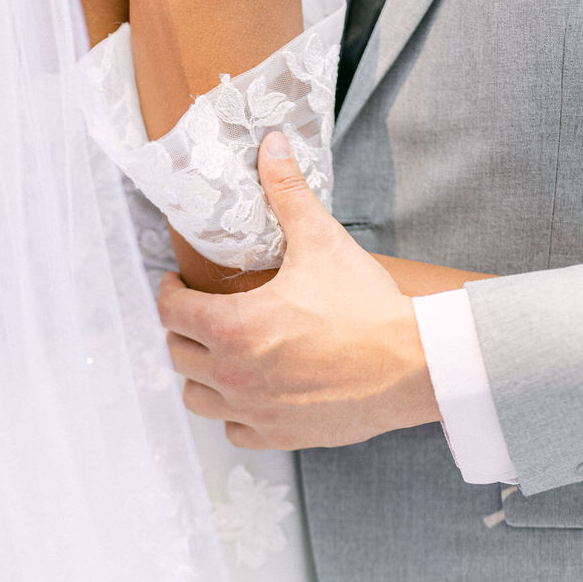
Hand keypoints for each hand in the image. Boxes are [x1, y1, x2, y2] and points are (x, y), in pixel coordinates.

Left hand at [157, 131, 439, 449]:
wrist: (413, 365)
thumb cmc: (366, 308)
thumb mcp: (321, 242)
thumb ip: (287, 193)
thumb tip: (270, 146)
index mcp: (232, 326)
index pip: (170, 311)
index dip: (169, 291)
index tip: (178, 282)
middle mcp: (232, 375)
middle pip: (177, 354)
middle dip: (182, 330)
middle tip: (198, 314)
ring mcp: (252, 411)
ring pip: (197, 398)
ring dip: (200, 375)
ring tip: (218, 355)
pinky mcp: (278, 435)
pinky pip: (233, 431)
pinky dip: (234, 414)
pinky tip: (250, 393)